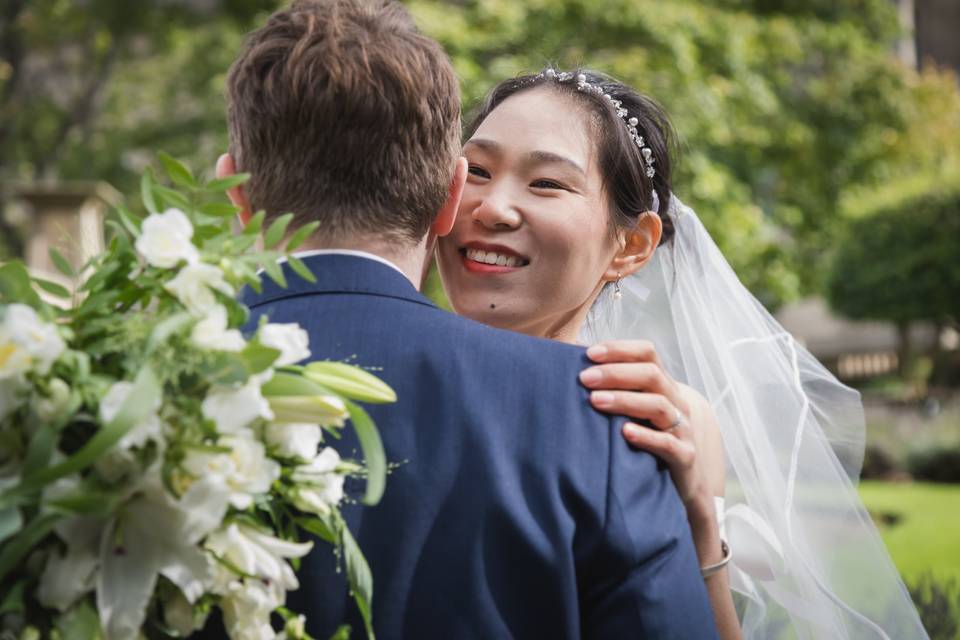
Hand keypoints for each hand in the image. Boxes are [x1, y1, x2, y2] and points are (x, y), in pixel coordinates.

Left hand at [579, 339, 716, 521]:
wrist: (683, 484)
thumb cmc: (649, 440)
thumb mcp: (636, 410)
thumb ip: (616, 390)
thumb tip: (578, 370)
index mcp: (663, 385)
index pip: (647, 353)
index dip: (620, 349)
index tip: (589, 353)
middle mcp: (675, 402)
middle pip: (652, 375)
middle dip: (616, 374)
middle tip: (585, 378)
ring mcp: (682, 428)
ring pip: (659, 405)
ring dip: (625, 400)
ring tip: (595, 401)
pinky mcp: (684, 456)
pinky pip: (668, 443)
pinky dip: (646, 436)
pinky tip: (624, 432)